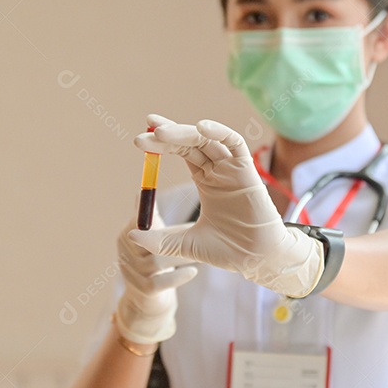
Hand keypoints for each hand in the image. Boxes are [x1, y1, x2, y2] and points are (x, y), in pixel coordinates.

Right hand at [115, 206, 197, 344]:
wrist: (151, 301)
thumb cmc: (156, 262)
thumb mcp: (154, 237)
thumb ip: (151, 218)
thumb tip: (143, 191)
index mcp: (127, 236)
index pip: (137, 221)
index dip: (152, 214)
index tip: (167, 209)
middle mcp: (125, 253)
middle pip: (147, 241)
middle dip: (172, 236)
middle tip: (195, 231)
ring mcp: (131, 273)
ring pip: (157, 261)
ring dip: (180, 257)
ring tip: (200, 253)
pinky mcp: (143, 291)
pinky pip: (161, 282)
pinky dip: (178, 276)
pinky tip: (193, 271)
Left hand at [127, 115, 322, 297]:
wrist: (256, 260)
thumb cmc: (228, 251)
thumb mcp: (185, 245)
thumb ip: (161, 240)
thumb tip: (131, 234)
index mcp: (206, 181)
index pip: (182, 152)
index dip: (162, 144)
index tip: (140, 140)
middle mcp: (219, 170)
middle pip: (191, 142)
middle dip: (168, 134)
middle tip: (145, 130)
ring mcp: (233, 169)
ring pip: (208, 139)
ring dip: (184, 132)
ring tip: (160, 131)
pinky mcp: (247, 170)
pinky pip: (235, 143)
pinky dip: (220, 132)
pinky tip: (201, 127)